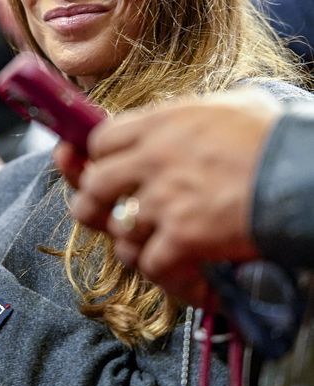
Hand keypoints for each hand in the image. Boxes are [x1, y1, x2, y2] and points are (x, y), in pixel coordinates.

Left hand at [57, 91, 280, 303]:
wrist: (302, 170)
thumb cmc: (276, 136)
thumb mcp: (230, 106)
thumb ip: (193, 115)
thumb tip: (190, 120)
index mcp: (159, 124)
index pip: (100, 142)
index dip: (98, 160)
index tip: (105, 172)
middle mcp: (152, 160)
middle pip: (92, 188)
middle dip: (96, 206)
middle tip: (111, 217)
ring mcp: (164, 201)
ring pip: (118, 234)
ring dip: (135, 247)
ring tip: (157, 250)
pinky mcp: (183, 237)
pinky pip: (151, 266)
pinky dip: (169, 278)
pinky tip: (190, 278)